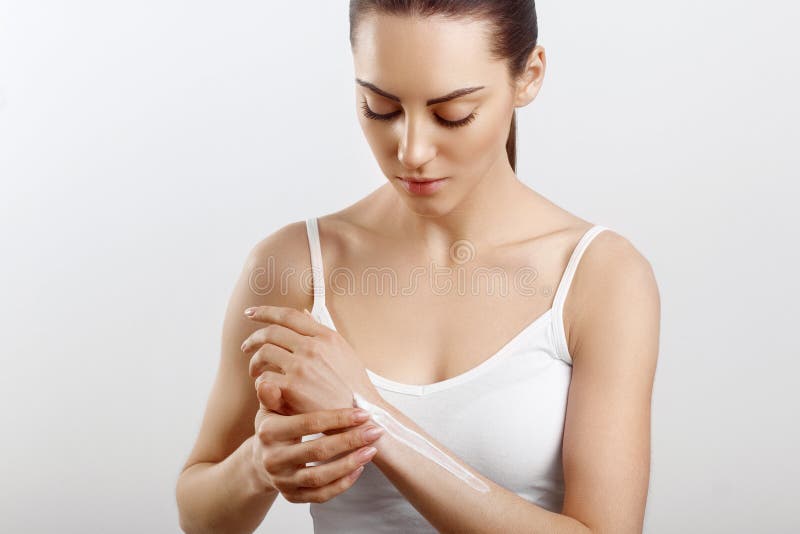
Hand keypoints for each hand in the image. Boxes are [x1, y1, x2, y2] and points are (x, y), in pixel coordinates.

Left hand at [241, 305, 382, 415]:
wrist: (360, 416)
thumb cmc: (352, 387)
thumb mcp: (343, 352)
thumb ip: (321, 333)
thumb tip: (304, 314)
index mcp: (326, 336)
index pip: (290, 315)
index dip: (266, 311)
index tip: (251, 313)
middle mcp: (313, 347)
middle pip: (271, 332)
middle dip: (253, 338)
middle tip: (246, 347)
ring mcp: (301, 366)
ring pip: (264, 353)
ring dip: (255, 362)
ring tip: (255, 371)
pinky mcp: (292, 388)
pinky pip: (265, 378)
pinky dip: (262, 382)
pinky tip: (266, 388)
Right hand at [251, 382, 383, 502]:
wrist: (260, 459)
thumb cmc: (274, 425)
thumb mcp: (270, 408)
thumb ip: (274, 395)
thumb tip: (265, 383)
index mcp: (269, 432)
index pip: (308, 424)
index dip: (337, 419)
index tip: (363, 414)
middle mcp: (273, 459)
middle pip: (318, 451)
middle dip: (350, 440)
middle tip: (375, 431)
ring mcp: (282, 480)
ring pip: (320, 477)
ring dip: (350, 464)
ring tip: (371, 451)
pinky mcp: (291, 496)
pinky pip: (320, 495)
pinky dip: (342, 484)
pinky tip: (359, 469)